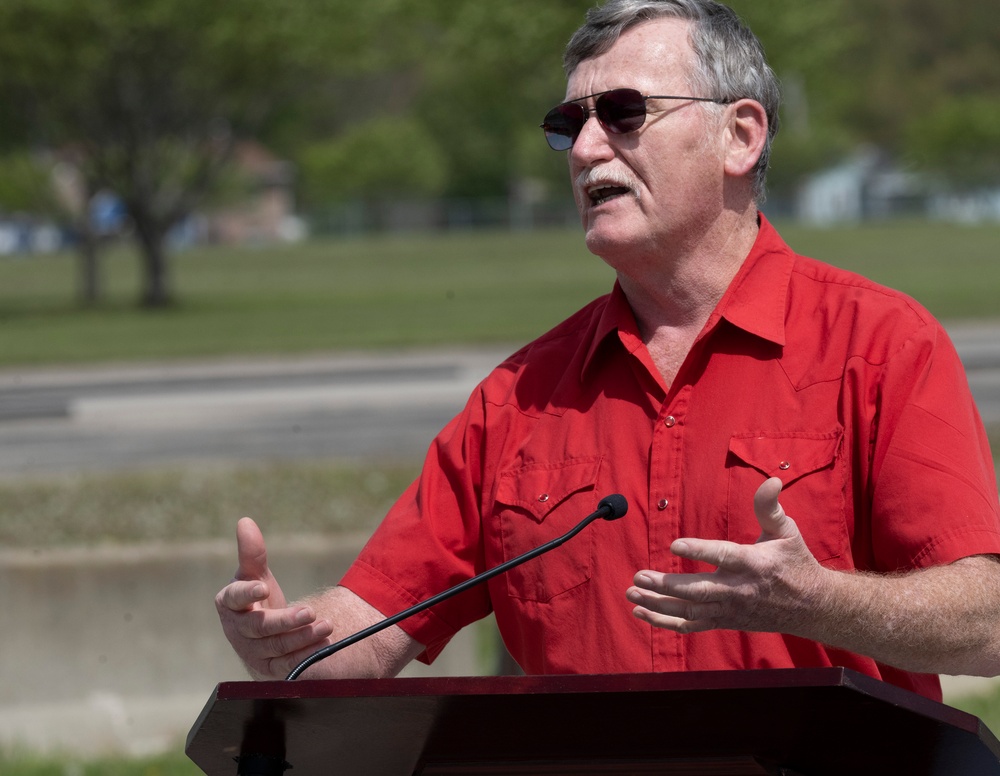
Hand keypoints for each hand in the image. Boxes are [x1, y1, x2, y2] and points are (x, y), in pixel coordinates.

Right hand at [215, 517, 332, 679]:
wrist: (262, 634)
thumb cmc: (257, 597)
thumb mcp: (255, 574)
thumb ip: (251, 552)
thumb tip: (245, 522)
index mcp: (229, 604)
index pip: (234, 598)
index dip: (247, 593)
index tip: (263, 586)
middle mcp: (238, 630)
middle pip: (260, 627)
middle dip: (285, 621)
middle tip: (309, 611)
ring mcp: (253, 651)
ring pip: (277, 647)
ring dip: (303, 638)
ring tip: (326, 626)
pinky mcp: (270, 668)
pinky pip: (288, 663)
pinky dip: (306, 655)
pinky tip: (324, 645)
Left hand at [626, 477, 823, 634]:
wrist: (811, 607)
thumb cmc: (794, 562)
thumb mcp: (787, 531)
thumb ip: (770, 507)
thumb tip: (771, 479)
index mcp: (753, 563)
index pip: (723, 556)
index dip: (699, 551)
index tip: (674, 544)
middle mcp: (739, 590)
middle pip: (698, 590)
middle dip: (666, 585)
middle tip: (639, 576)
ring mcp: (730, 609)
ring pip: (690, 611)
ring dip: (658, 604)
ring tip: (631, 593)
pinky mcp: (725, 621)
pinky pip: (692, 625)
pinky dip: (666, 622)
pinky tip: (641, 613)